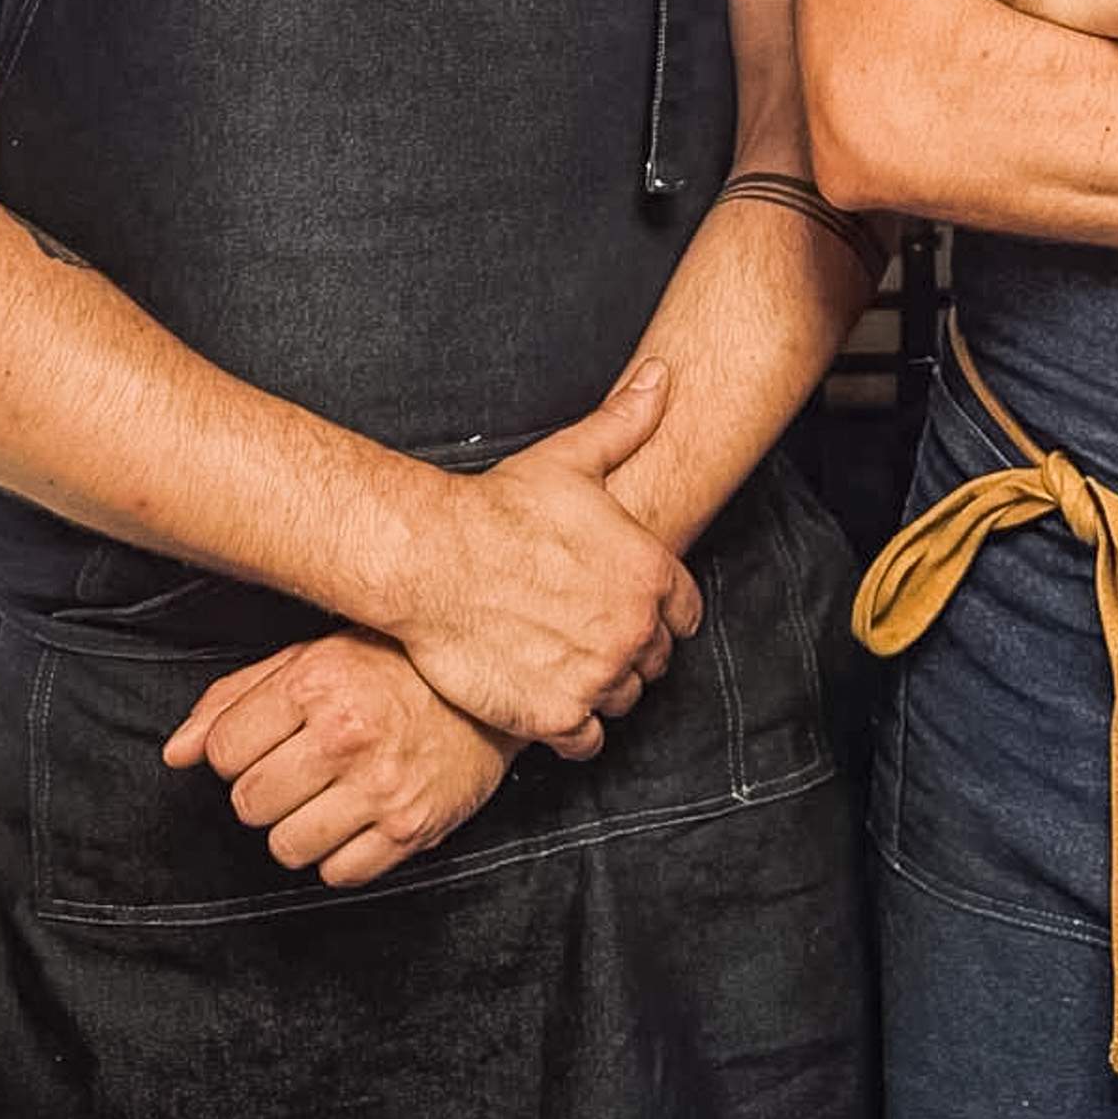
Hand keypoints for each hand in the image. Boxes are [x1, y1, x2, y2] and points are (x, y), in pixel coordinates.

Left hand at [164, 633, 510, 887]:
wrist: (486, 691)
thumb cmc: (392, 667)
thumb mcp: (310, 658)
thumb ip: (235, 700)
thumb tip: (175, 753)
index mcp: (317, 681)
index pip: (224, 752)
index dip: (237, 752)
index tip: (266, 743)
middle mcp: (347, 733)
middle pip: (249, 804)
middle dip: (265, 791)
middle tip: (300, 769)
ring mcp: (382, 785)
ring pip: (285, 848)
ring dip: (298, 828)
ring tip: (328, 795)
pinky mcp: (411, 829)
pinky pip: (337, 873)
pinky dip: (341, 853)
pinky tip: (359, 815)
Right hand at [387, 357, 702, 755]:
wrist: (432, 559)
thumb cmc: (498, 508)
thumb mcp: (571, 458)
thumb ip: (626, 423)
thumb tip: (663, 377)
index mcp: (648, 572)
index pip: (685, 613)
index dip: (660, 612)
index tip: (631, 608)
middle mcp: (633, 629)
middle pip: (656, 659)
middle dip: (631, 649)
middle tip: (589, 635)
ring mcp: (598, 677)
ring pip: (625, 700)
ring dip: (603, 687)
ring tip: (566, 664)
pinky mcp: (558, 717)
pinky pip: (589, 741)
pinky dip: (574, 728)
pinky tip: (548, 699)